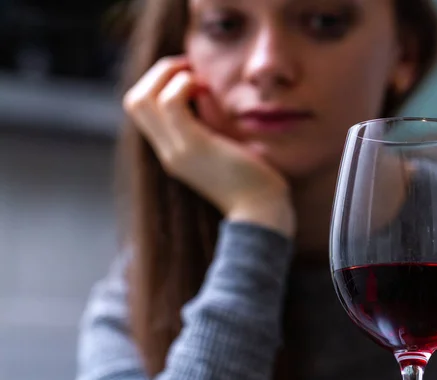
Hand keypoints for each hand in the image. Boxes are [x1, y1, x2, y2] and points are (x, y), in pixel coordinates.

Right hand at [123, 56, 294, 235]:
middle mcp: (167, 151)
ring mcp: (176, 150)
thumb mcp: (224, 146)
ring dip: (167, 74)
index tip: (190, 76)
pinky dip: (182, 84)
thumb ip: (209, 122)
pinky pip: (170, 103)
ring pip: (141, 99)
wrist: (261, 211)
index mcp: (173, 151)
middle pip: (133, 100)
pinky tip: (205, 88)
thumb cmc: (253, 178)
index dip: (159, 83)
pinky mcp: (193, 147)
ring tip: (196, 76)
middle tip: (190, 69)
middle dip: (158, 73)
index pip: (142, 110)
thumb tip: (203, 91)